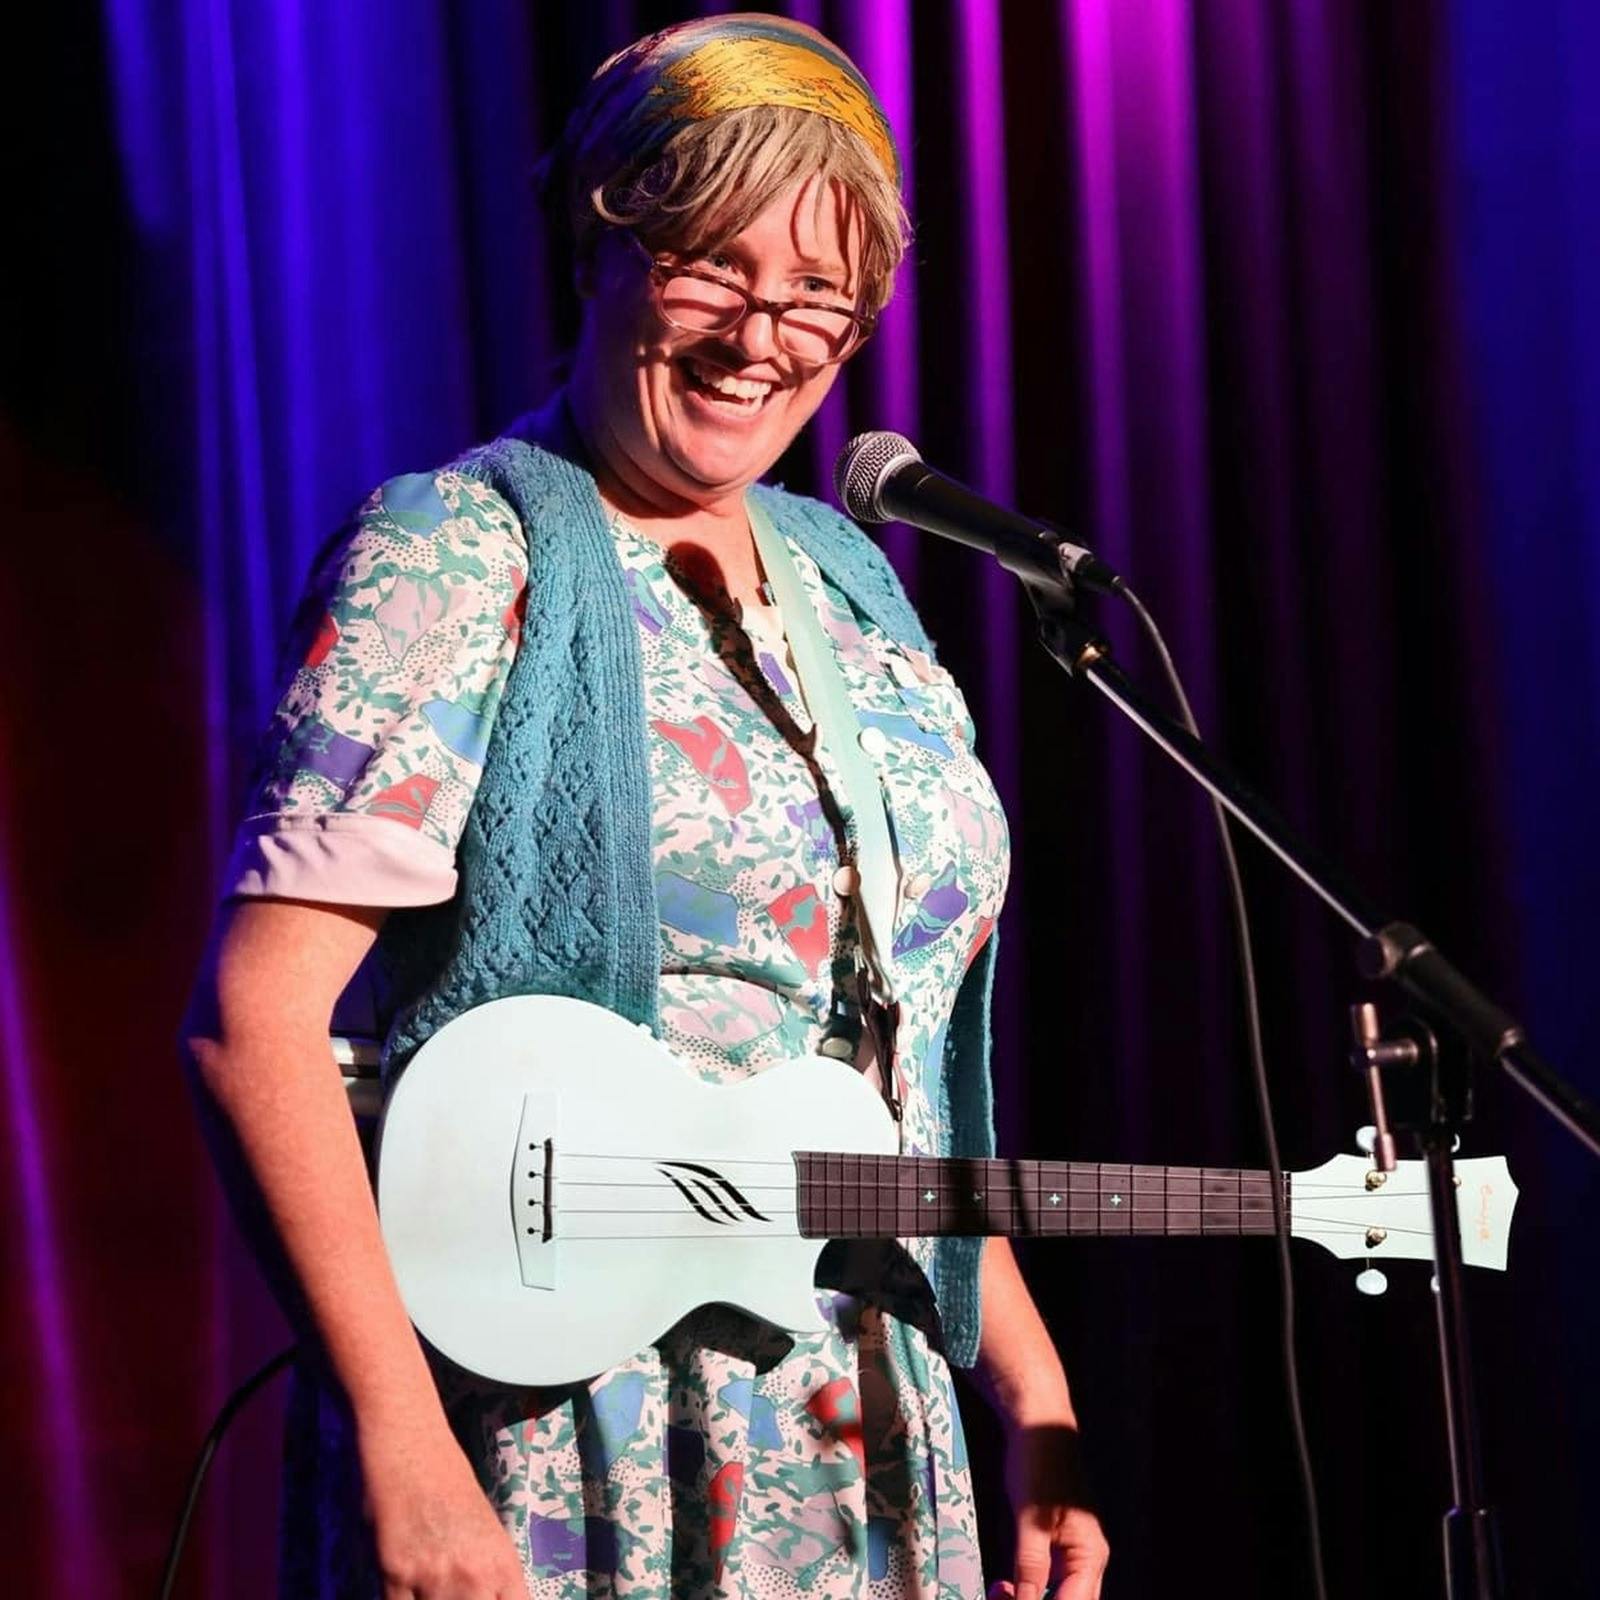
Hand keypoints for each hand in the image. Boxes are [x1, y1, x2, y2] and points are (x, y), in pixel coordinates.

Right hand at [361, 1422, 527, 1598]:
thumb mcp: (486, 1531)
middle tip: (455, 1594)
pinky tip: (405, 1592)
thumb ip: (489, 1575)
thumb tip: (487, 1598)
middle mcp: (473, 1576)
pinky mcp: (395, 1575)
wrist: (412, 1445)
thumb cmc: (450, 1482)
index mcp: (502, 1563)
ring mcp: (434, 1577)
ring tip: (429, 1588)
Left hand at [989, 1420, 1108, 1599]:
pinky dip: (1025, 1589)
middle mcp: (1087, 1560)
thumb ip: (1030, 1566)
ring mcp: (1071, 1554)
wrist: (1037, 1424)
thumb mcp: (1030, 1519)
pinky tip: (1004, 1586)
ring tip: (998, 1592)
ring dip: (1027, 1599)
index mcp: (1090, 1555)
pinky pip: (1045, 1582)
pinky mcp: (1055, 1546)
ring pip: (1056, 1597)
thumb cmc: (1039, 1463)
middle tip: (997, 1598)